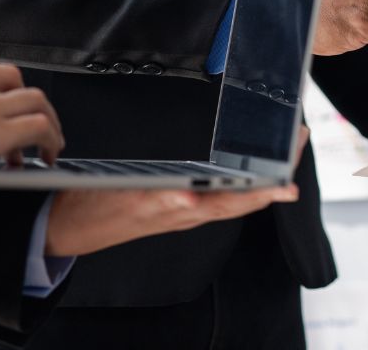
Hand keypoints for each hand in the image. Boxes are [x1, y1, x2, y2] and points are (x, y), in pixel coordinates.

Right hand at [46, 126, 309, 255]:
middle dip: (275, 176)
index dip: (263, 192)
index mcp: (179, 208)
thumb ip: (160, 197)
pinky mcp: (175, 209)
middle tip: (300, 141)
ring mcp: (183, 212)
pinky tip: (250, 177)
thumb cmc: (93, 206)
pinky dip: (238, 188)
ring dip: (262, 180)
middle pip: (243, 198)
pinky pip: (215, 201)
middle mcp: (187, 212)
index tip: (289, 185)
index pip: (233, 201)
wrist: (67, 225)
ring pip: (233, 200)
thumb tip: (189, 199)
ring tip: (287, 158)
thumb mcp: (124, 195)